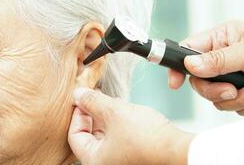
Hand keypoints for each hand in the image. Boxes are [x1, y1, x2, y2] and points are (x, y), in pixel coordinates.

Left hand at [68, 88, 193, 164]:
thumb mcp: (115, 113)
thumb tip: (78, 94)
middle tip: (95, 97)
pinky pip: (116, 138)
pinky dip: (115, 124)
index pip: (74, 135)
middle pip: (88, 135)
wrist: (178, 150)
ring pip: (103, 135)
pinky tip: (122, 111)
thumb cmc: (149, 139)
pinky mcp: (131, 155)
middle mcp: (105, 163)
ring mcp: (119, 161)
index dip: (77, 114)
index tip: (83, 99)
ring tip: (110, 102)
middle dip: (91, 113)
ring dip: (104, 117)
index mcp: (95, 161)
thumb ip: (93, 102)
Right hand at [168, 20, 243, 114]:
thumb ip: (219, 58)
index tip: (175, 83)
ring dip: (232, 100)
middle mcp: (221, 57)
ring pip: (214, 96)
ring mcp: (229, 75)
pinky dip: (242, 106)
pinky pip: (230, 105)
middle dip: (212, 89)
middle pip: (198, 79)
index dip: (176, 66)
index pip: (186, 50)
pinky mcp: (238, 91)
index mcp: (220, 38)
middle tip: (230, 91)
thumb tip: (190, 65)